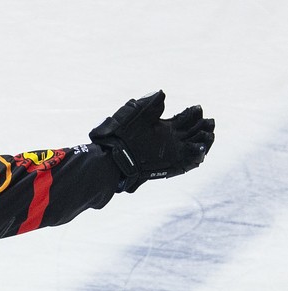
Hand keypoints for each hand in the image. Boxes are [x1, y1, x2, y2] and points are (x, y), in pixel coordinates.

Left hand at [89, 90, 214, 192]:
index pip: (185, 119)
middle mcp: (170, 140)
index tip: (198, 108)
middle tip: (209, 122)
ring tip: (209, 134)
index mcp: (164, 127)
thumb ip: (150, 103)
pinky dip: (197, 156)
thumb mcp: (136, 113)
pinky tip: (201, 148)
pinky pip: (188, 162)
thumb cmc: (120, 133)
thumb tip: (162, 93)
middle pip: (194, 132)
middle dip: (203, 126)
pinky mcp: (170, 165)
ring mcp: (171, 153)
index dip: (193, 113)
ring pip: (194, 146)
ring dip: (204, 141)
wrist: (113, 155)